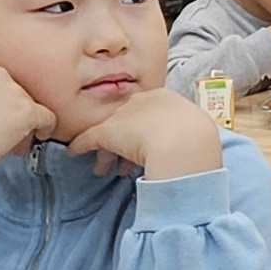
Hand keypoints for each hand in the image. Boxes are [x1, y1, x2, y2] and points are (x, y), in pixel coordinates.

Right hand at [0, 60, 61, 227]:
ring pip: (30, 107)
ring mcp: (12, 90)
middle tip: (2, 133)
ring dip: (23, 125)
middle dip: (11, 114)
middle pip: (16, 94)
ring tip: (8, 143)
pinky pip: (48, 117)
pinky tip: (40, 136)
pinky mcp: (26, 110)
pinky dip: (46, 128)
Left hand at [69, 84, 226, 181]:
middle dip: (125, 142)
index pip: (149, 113)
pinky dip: (81, 146)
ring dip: (107, 153)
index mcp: (166, 99)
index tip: (144, 146)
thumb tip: (192, 149)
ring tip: (104, 169)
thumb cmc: (193, 139)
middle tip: (123, 162)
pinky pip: (89, 139)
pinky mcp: (105, 132)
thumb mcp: (196, 133)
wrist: (181, 143)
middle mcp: (142, 102)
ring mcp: (123, 117)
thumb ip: (187, 137)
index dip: (145, 130)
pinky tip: (74, 153)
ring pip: (111, 133)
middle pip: (128, 121)